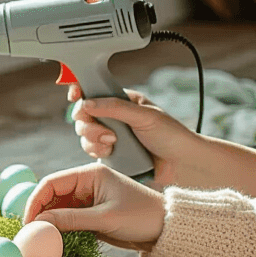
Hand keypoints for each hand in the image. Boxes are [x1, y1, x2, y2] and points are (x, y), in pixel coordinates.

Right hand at [24, 163, 164, 249]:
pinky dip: (61, 231)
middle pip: (52, 197)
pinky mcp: (93, 216)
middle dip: (40, 214)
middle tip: (30, 236)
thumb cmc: (141, 216)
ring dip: (49, 224)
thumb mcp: (105, 218)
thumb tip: (38, 222)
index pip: (51, 183)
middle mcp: (86, 184)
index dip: (35, 201)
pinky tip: (55, 243)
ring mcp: (89, 200)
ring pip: (58, 210)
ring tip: (41, 242)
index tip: (27, 223)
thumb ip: (71, 219)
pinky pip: (69, 221)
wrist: (168, 230)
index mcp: (90, 174)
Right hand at [68, 82, 200, 189]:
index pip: (95, 91)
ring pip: (84, 134)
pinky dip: (97, 152)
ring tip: (113, 144)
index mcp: (123, 101)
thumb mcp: (145, 116)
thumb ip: (115, 107)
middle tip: (106, 133)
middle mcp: (114, 117)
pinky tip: (111, 153)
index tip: (74, 96)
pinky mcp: (110, 154)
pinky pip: (91, 151)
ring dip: (93, 140)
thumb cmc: (171, 136)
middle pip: (84, 115)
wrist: (182, 165)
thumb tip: (87, 103)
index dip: (81, 92)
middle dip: (89, 125)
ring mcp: (110, 136)